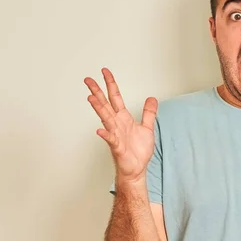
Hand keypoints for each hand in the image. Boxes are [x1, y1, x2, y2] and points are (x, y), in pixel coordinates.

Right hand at [84, 68, 157, 182]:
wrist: (137, 169)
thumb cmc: (139, 151)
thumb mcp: (147, 128)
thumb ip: (148, 113)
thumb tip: (152, 98)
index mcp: (123, 118)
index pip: (115, 97)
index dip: (111, 84)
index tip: (105, 72)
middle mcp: (117, 124)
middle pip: (105, 104)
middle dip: (97, 92)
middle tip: (88, 80)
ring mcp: (115, 134)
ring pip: (106, 119)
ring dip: (98, 108)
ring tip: (91, 98)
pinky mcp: (117, 147)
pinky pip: (110, 139)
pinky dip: (105, 135)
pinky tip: (99, 130)